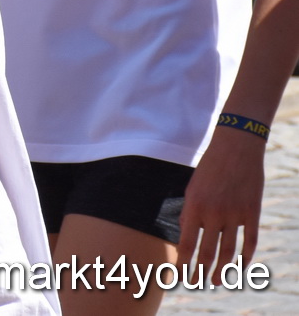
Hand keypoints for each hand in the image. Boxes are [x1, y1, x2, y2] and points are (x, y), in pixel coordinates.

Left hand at [178, 125, 264, 280]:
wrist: (235, 148)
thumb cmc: (209, 167)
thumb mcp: (192, 187)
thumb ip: (189, 211)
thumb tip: (186, 233)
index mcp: (194, 206)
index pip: (185, 242)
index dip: (182, 261)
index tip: (178, 274)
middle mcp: (213, 213)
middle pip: (207, 251)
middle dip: (201, 271)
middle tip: (197, 284)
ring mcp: (234, 214)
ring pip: (229, 251)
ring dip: (223, 269)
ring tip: (217, 281)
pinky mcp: (252, 212)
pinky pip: (250, 241)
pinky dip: (245, 256)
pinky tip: (240, 266)